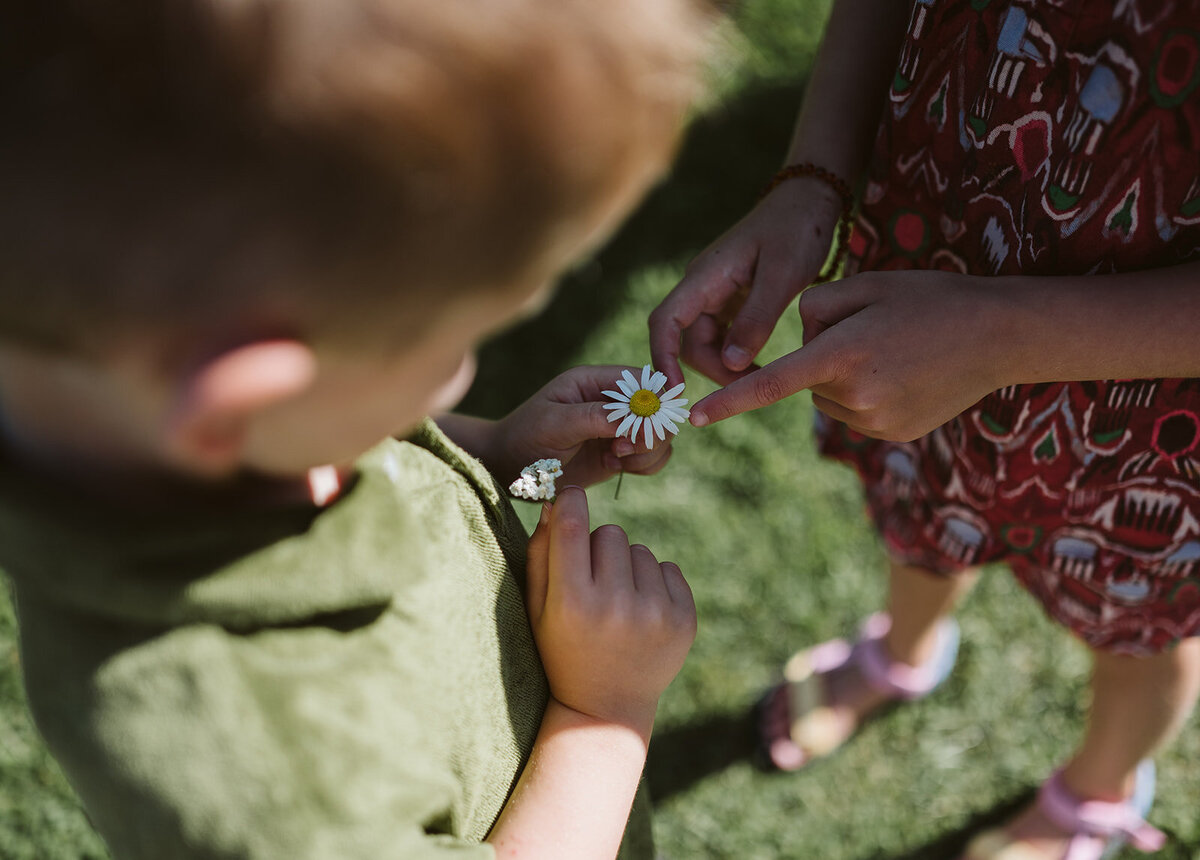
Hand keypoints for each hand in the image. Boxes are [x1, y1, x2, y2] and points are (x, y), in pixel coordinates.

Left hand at [493, 365, 674, 488]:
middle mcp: (611, 401)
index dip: (653, 403)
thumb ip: (594, 416)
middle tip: (620, 450)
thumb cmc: (524, 438)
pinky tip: (616, 468)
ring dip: (647, 451)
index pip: (642, 380)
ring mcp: (618, 428)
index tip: (640, 429)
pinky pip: (652, 456)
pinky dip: (645, 465)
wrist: (508, 468)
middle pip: (659, 408)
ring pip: (660, 435)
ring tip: (616, 460)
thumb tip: (636, 413)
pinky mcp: (619, 452)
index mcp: (594, 381)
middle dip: (650, 432)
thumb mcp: (554, 424)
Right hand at [525, 488, 695, 734]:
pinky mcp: (684, 620)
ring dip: (627, 567)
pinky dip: (654, 582)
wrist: (606, 708)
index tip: (570, 498)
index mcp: (572, 603)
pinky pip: (668, 568)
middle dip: (598, 548)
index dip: (570, 502)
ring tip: (617, 603)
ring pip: (640, 550)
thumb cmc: (561, 651)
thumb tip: (555, 502)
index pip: (572, 526)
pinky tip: (640, 612)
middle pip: (610, 533)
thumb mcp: (537, 610)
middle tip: (592, 583)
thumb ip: (539, 555)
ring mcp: (655, 614)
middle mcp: (615, 607)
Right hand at [648, 178, 841, 387]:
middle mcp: (701, 287)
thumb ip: (756, 319)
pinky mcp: (729, 300)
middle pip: (687, 342)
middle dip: (713, 370)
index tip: (674, 391)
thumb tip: (730, 363)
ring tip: (761, 379)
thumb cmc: (797, 230)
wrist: (807, 201)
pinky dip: (735, 356)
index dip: (662, 358)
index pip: (664, 322)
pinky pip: (721, 337)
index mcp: (704, 277)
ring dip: (726, 367)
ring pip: (704, 344)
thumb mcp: (783, 276)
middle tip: (752, 389)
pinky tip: (758, 366)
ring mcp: (713, 294)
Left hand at [689, 271, 1013, 440]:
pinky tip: (904, 373)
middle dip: (822, 356)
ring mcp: (876, 422)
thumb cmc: (929, 299)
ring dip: (844, 377)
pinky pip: (856, 413)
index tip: (694, 418)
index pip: (770, 383)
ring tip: (894, 351)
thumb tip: (797, 343)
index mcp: (841, 355)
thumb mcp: (865, 284)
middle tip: (872, 331)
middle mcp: (855, 397)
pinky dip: (867, 395)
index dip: (728, 402)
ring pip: (830, 398)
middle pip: (806, 379)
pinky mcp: (893, 435)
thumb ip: (813, 307)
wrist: (999, 335)